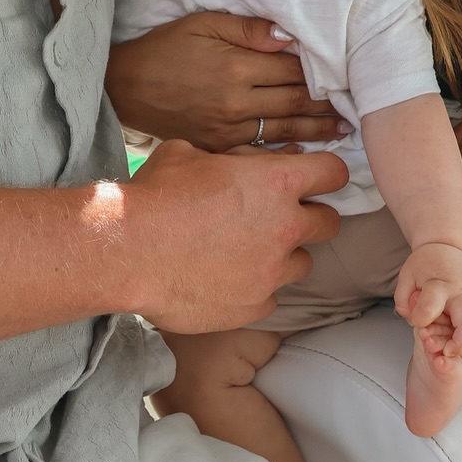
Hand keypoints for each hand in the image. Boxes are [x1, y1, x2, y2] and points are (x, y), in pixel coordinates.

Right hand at [105, 13, 349, 151]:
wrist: (126, 87)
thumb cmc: (166, 49)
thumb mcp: (203, 24)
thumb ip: (248, 29)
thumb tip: (289, 36)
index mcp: (236, 67)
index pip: (292, 69)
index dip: (320, 71)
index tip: (345, 71)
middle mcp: (236, 102)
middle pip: (295, 102)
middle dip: (327, 104)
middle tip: (356, 106)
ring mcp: (227, 130)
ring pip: (285, 130)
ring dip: (318, 130)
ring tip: (344, 130)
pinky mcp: (218, 148)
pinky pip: (260, 153)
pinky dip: (286, 153)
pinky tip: (305, 154)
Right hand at [123, 138, 348, 332]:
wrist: (128, 252)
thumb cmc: (156, 196)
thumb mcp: (191, 155)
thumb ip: (231, 160)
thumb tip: (245, 163)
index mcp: (277, 182)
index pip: (333, 172)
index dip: (326, 174)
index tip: (317, 179)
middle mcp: (285, 227)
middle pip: (329, 222)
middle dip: (310, 218)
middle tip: (280, 218)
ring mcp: (273, 272)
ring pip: (303, 263)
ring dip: (283, 256)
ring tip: (248, 252)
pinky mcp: (255, 306)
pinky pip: (270, 296)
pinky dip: (255, 288)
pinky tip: (226, 279)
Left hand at [393, 241, 461, 358]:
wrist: (447, 247)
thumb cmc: (425, 264)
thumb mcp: (406, 276)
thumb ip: (404, 300)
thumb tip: (412, 319)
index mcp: (438, 284)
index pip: (430, 307)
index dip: (420, 319)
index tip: (416, 322)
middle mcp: (460, 292)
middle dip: (459, 342)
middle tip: (447, 352)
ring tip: (461, 353)